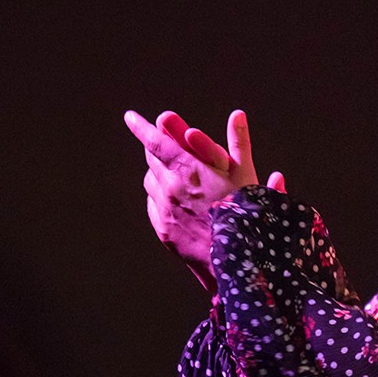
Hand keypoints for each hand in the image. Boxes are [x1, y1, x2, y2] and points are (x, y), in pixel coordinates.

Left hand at [124, 108, 284, 289]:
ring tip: (173, 173)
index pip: (155, 142)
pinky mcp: (164, 230)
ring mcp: (165, 210)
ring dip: (158, 173)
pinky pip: (153, 205)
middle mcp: (171, 188)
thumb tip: (237, 114)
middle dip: (156, 149)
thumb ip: (238, 142)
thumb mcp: (247, 174)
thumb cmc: (245, 214)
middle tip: (162, 143)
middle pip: (153, 160)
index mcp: (189, 169)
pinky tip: (175, 199)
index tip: (130, 117)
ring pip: (151, 182)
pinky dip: (160, 196)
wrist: (237, 262)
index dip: (141, 127)